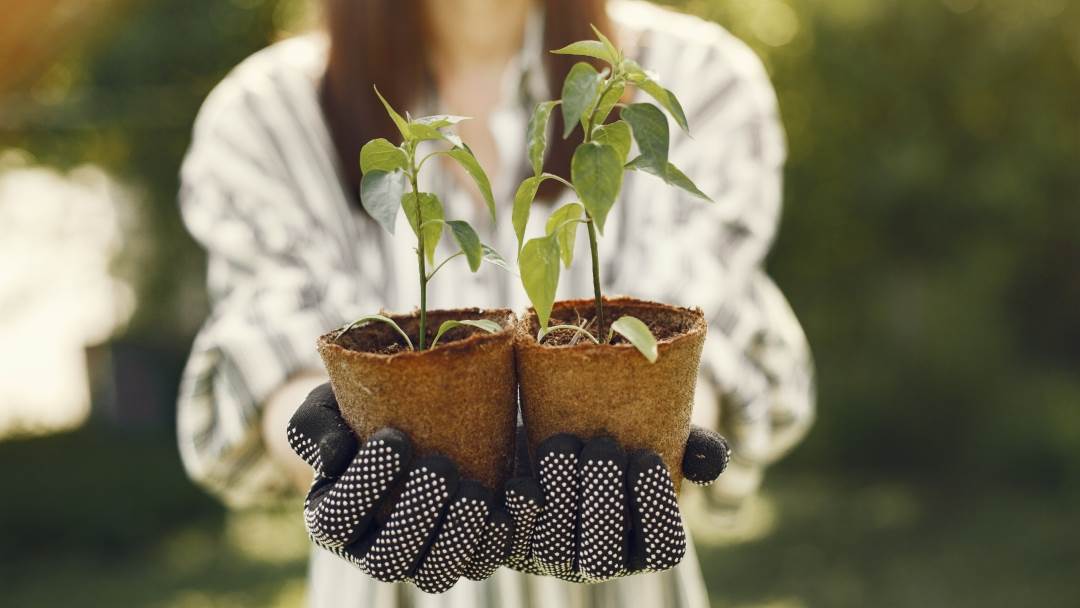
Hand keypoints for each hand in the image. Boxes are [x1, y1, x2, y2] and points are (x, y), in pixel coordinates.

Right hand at [287, 383, 512, 592]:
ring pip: (436, 574)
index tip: (397, 438)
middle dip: (415, 516)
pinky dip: (497, 539)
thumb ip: (314, 425)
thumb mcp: (331, 405)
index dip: (363, 487)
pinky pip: (480, 563)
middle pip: (387, 560)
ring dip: (457, 536)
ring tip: (476, 491)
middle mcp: (374, 551)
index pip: (336, 521)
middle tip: (441, 466)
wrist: (422, 415)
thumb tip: (334, 456)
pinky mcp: (465, 556)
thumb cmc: (369, 410)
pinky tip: (510, 501)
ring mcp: (421, 560)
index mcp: (334, 519)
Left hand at [503, 425, 729, 581]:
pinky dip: (511, 518)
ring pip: (554, 550)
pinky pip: (506, 547)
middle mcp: (596, 560)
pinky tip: (517, 484)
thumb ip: (689, 445)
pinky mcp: (508, 545)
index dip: (656, 511)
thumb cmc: (611, 433)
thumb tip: (712, 459)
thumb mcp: (654, 434)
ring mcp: (550, 558)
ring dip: (559, 501)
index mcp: (641, 543)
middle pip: (604, 557)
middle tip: (602, 447)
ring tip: (561, 446)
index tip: (645, 458)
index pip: (663, 549)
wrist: (544, 429)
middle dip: (604, 504)